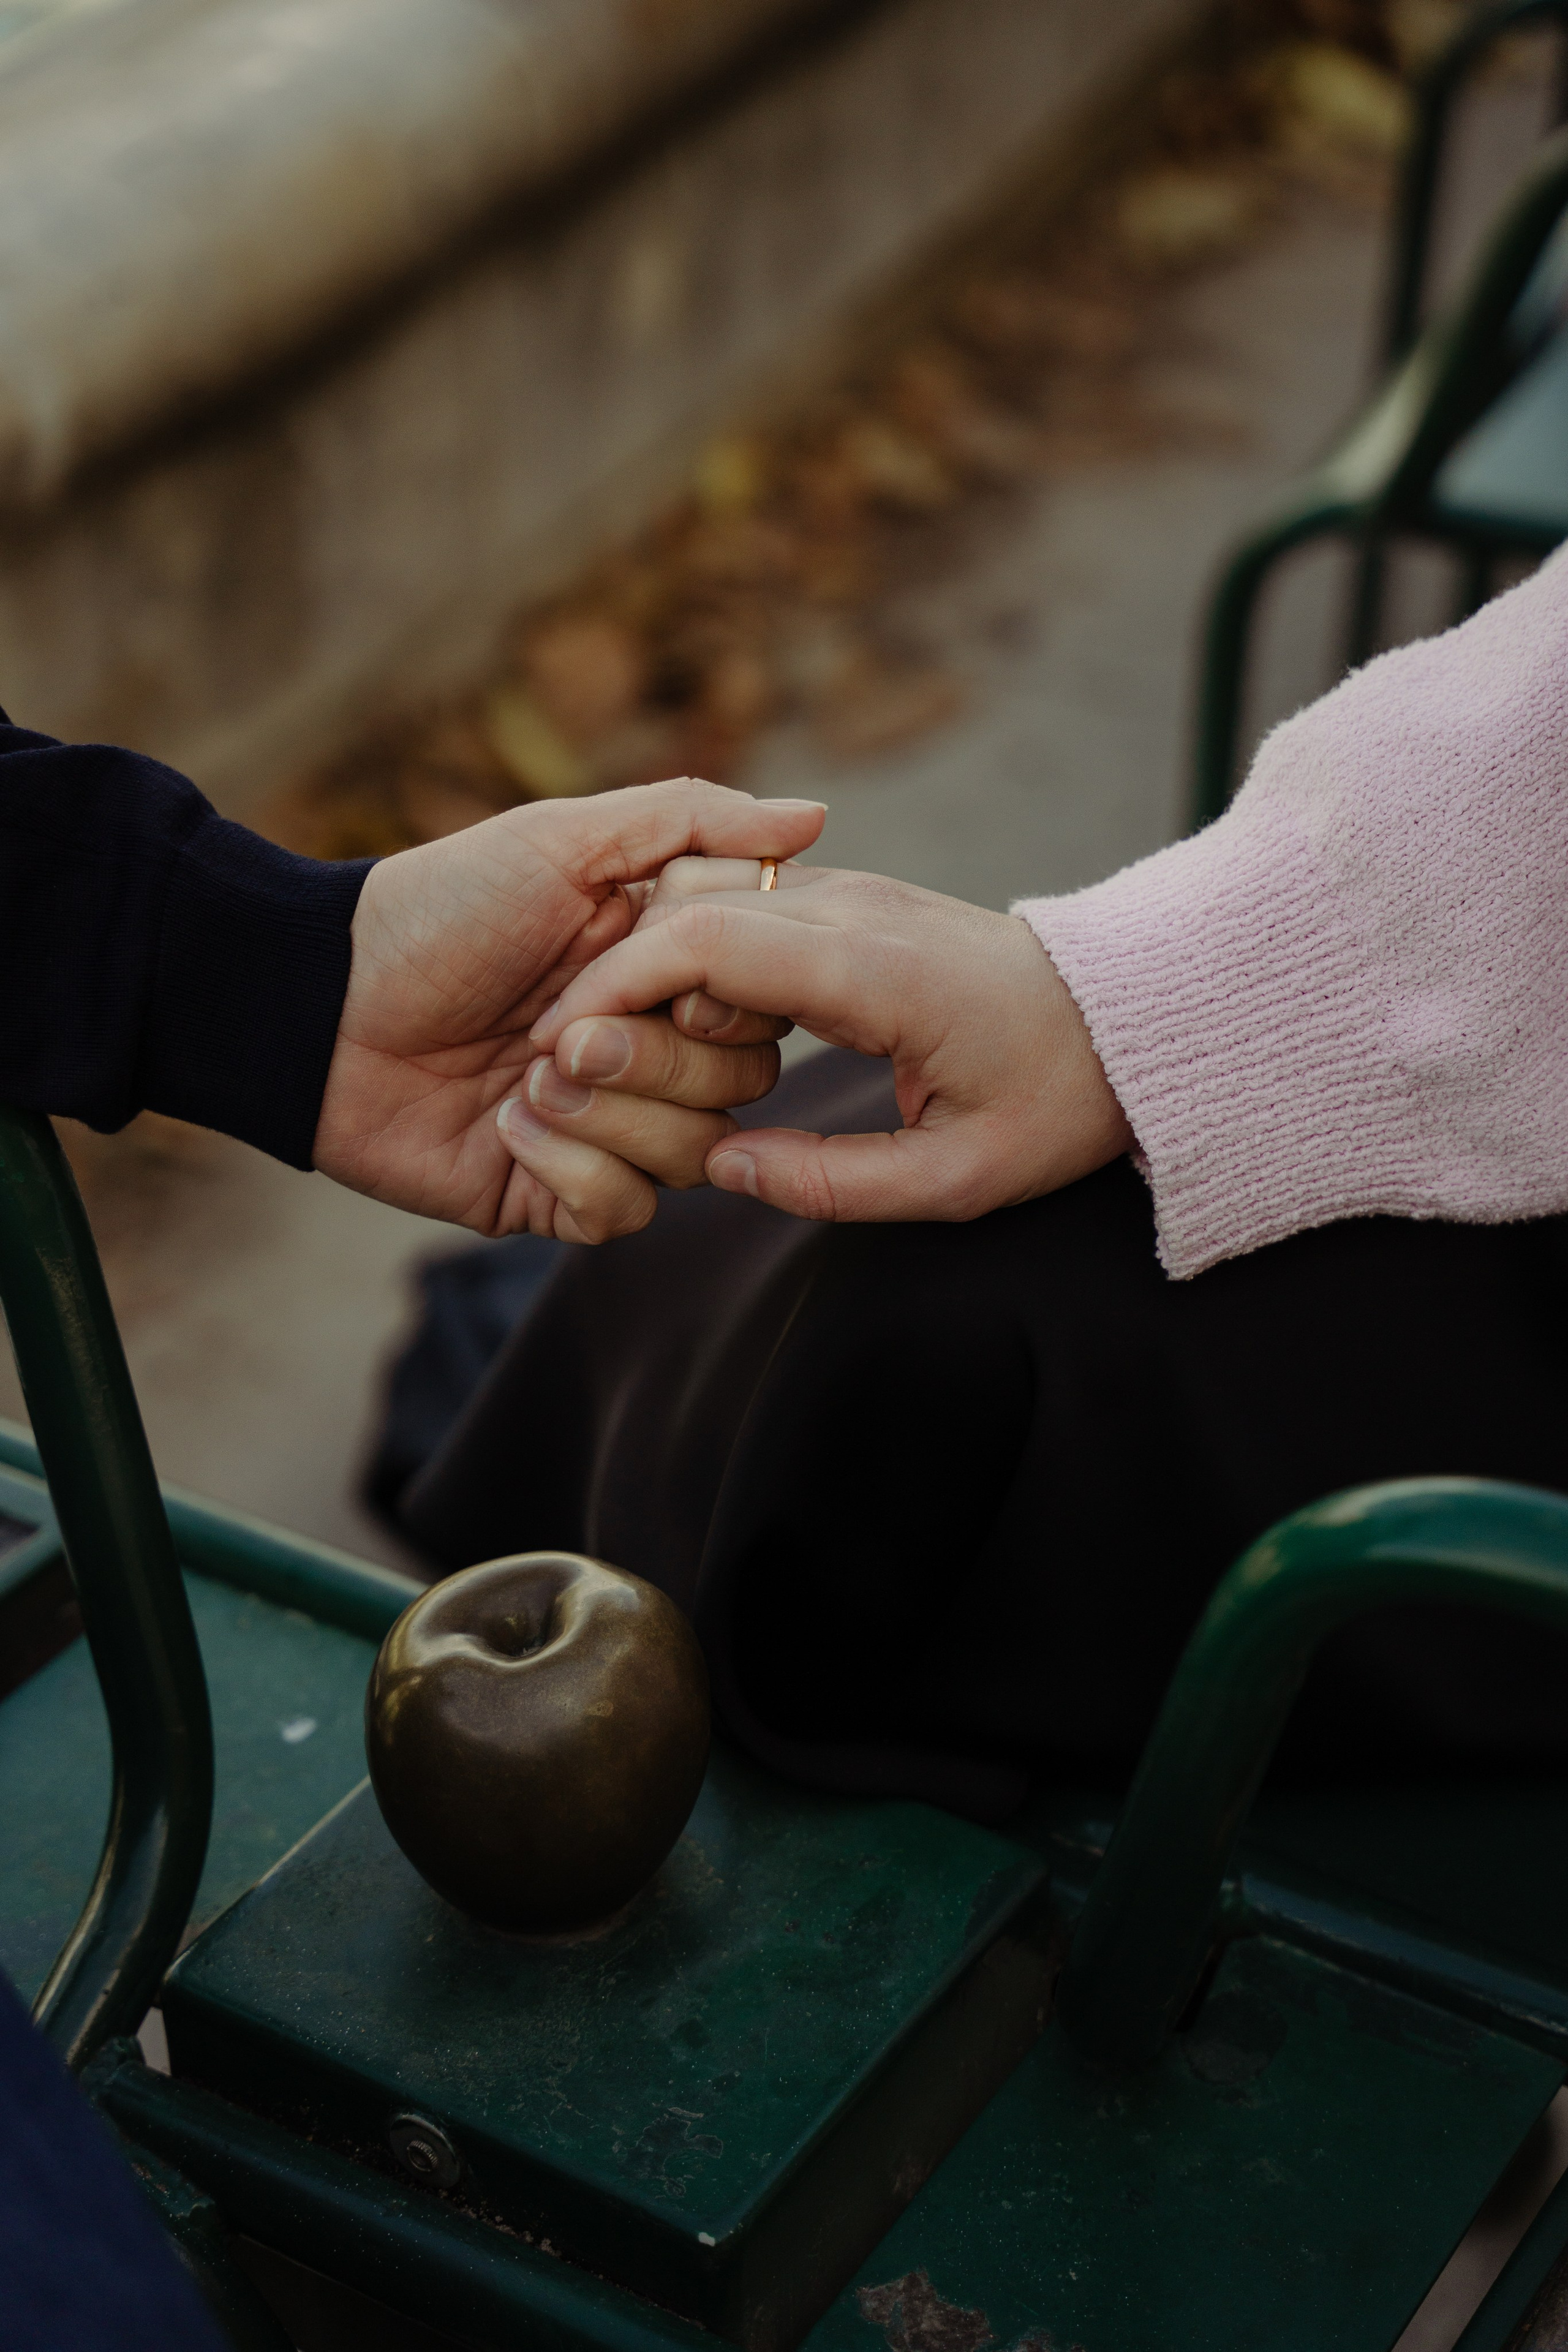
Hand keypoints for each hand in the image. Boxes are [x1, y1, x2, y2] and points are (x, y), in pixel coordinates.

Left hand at [312, 782, 822, 1240]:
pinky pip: (623, 1211)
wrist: (321, 1004)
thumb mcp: (561, 840)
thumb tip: (816, 815)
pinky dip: (570, 1171)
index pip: (762, 1012)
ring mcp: (606, 1131)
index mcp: (663, 974)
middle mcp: (648, 1055)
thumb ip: (691, 822)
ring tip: (522, 1078)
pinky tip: (506, 1129)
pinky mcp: (554, 1198)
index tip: (658, 974)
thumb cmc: (437, 908)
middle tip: (557, 1033)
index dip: (723, 1003)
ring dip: (605, 1115)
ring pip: (691, 1157)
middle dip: (650, 1061)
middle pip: (740, 1090)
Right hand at [525, 859, 1131, 1222]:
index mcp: (872, 967)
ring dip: (652, 963)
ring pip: (707, 895)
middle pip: (687, 910)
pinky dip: (695, 954)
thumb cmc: (1059, 1100)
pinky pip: (745, 904)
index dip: (617, 989)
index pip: (706, 942)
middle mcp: (853, 906)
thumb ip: (836, 1184)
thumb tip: (722, 1169)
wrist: (1134, 1019)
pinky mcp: (853, 898)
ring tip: (626, 1052)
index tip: (566, 1051)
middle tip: (571, 1061)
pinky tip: (687, 1026)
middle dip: (612, 979)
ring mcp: (852, 889)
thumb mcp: (962, 1180)